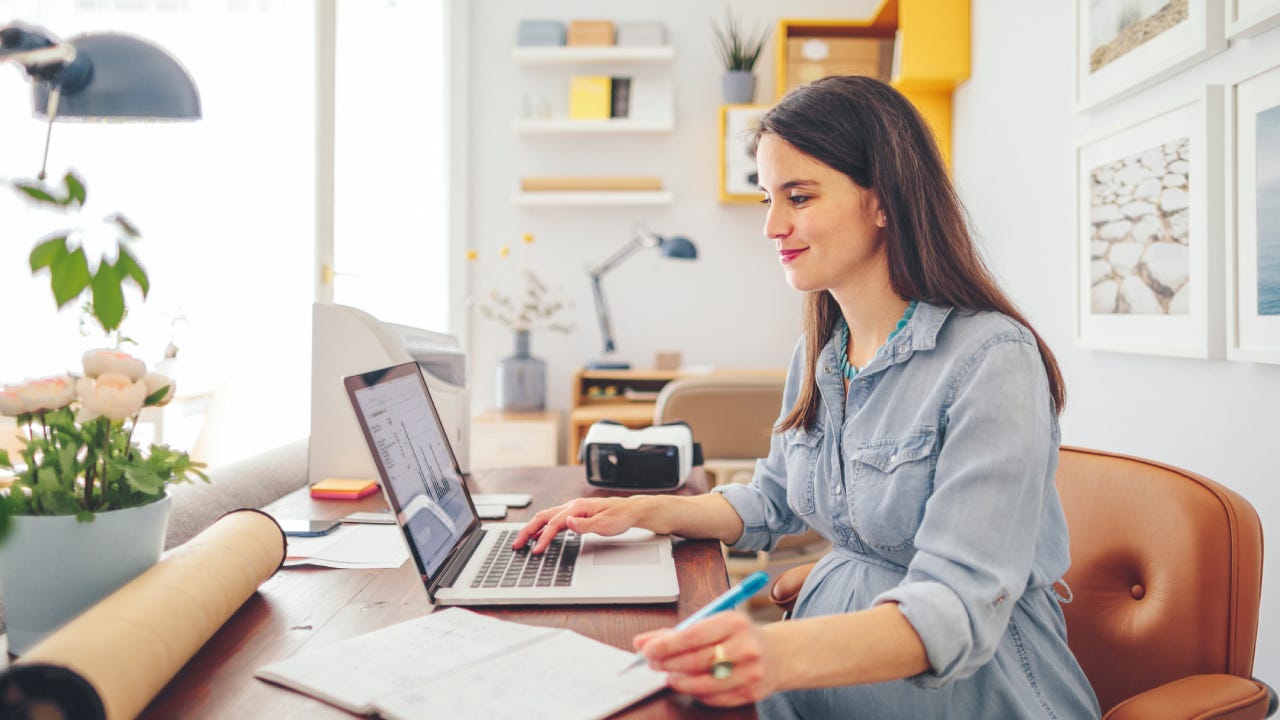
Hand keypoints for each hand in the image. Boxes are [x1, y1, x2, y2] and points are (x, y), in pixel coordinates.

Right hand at [512, 497, 642, 553]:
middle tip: (516, 544)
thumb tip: (568, 523)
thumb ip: (585, 525)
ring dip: (532, 529)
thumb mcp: (605, 524)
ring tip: (521, 541)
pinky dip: (542, 528)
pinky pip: (554, 521)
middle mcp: (571, 506)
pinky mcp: (574, 515)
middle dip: (528, 531)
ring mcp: (572, 510)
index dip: (543, 538)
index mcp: (577, 507)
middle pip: (543, 517)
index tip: (536, 551)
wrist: (630, 510)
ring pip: (546, 518)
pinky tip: (538, 536)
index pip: (554, 524)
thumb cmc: (619, 516)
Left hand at [634, 611, 781, 706]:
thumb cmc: (738, 636)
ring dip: (680, 682)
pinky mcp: (750, 693)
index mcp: (734, 622)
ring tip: (670, 676)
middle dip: (668, 664)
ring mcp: (750, 672)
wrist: (778, 653)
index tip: (648, 650)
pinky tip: (691, 684)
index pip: (693, 635)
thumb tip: (642, 642)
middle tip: (653, 663)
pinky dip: (697, 693)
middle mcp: (745, 647)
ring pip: (704, 684)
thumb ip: (676, 632)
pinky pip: (714, 698)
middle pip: (696, 661)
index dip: (666, 645)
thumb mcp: (713, 623)